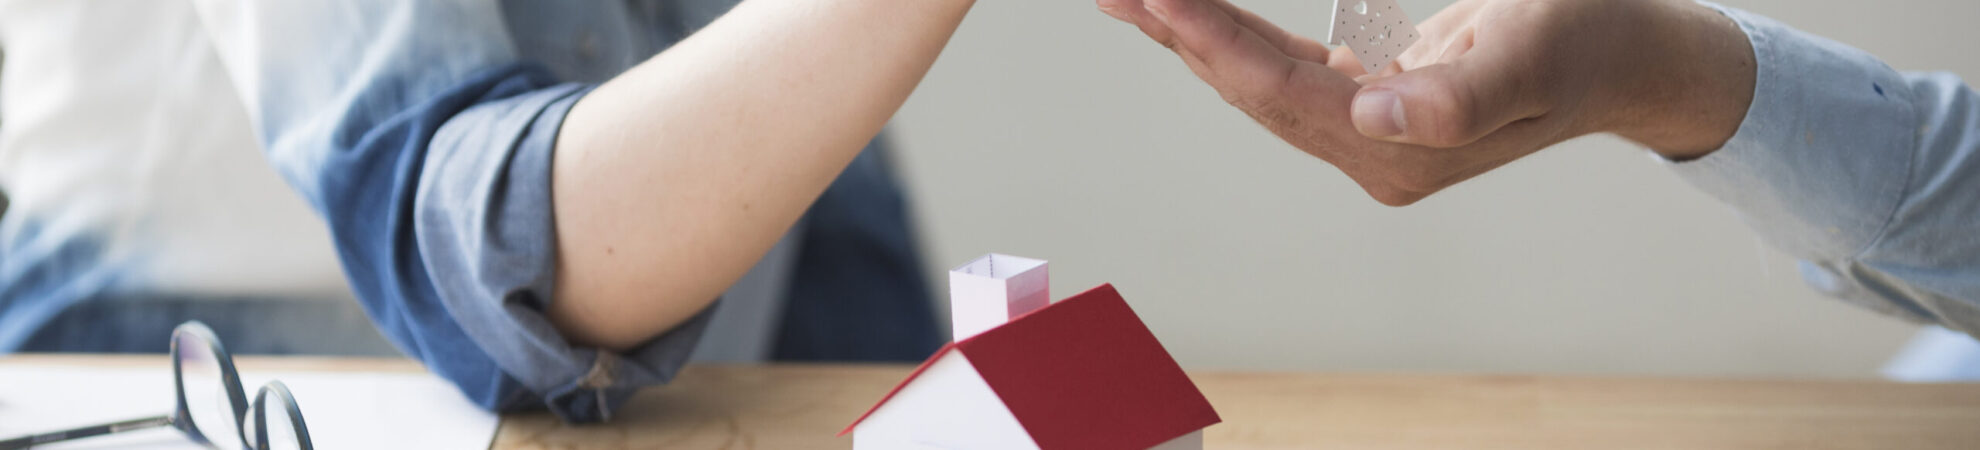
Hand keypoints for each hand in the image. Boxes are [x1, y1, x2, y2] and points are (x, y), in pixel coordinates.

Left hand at [1096, 0, 1754, 205]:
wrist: (1631, 54)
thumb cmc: (1590, 38)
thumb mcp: (1536, 49)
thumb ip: (1463, 94)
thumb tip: (1378, 118)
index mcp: (1406, 151)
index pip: (1285, 94)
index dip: (1216, 42)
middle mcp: (1373, 153)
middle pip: (1251, 91)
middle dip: (1179, 35)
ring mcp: (1367, 135)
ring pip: (1255, 82)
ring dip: (1189, 37)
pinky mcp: (1367, 106)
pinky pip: (1279, 70)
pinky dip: (1229, 36)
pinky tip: (1187, 15)